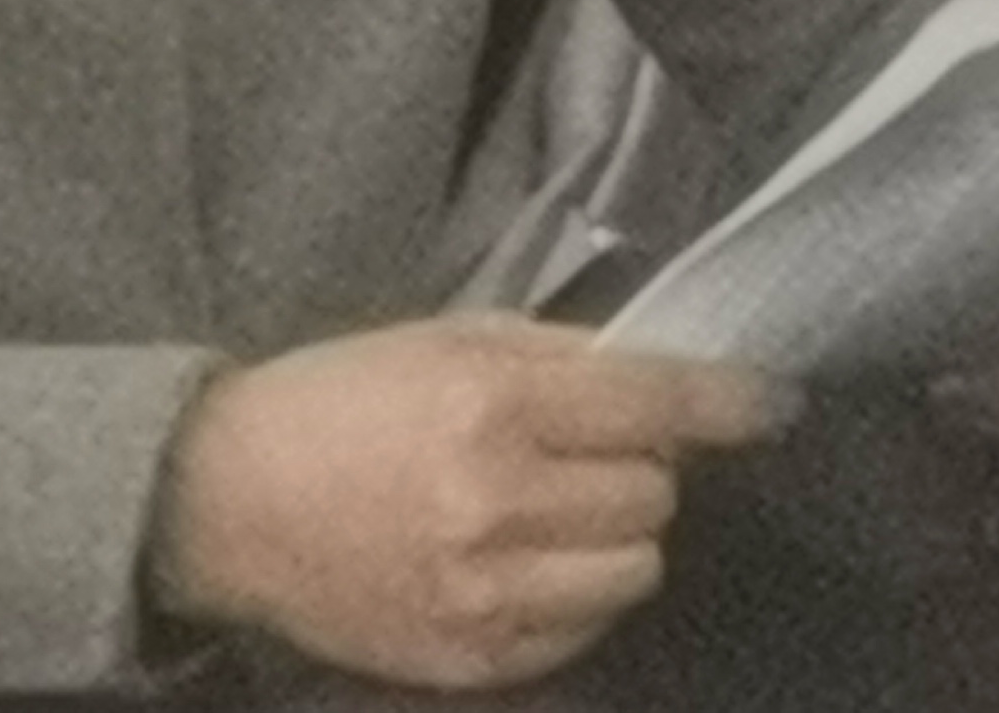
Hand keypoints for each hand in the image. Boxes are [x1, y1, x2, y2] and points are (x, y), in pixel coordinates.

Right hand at [151, 314, 787, 690]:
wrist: (226, 502)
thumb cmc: (336, 399)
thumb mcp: (438, 340)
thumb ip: (553, 355)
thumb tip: (662, 372)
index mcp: (489, 405)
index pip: (652, 405)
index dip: (725, 402)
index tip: (772, 402)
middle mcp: (499, 502)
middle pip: (654, 495)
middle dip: (636, 468)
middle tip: (581, 454)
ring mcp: (488, 593)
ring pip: (636, 571)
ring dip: (613, 537)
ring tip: (552, 515)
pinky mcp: (474, 658)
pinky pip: (584, 630)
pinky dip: (573, 595)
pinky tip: (517, 563)